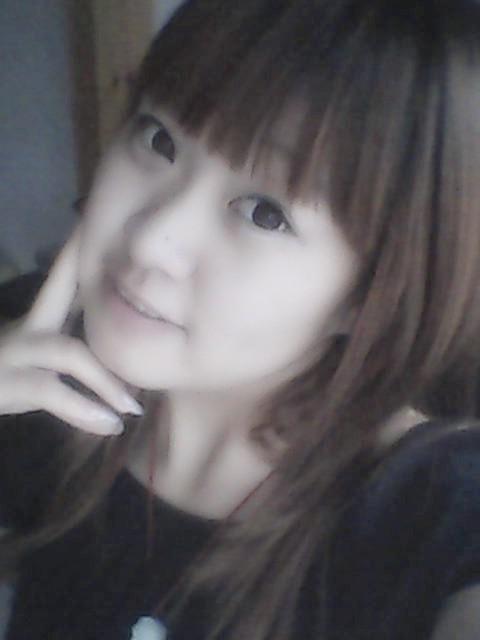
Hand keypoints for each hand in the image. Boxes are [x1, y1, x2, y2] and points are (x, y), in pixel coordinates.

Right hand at [0, 228, 142, 434]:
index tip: (100, 227)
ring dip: (106, 380)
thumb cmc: (6, 380)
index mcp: (35, 322)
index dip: (80, 254)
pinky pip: (52, 392)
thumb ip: (71, 357)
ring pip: (69, 352)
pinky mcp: (8, 383)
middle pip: (59, 290)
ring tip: (134, 405)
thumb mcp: (37, 363)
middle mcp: (25, 330)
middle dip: (86, 270)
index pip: (62, 281)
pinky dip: (84, 411)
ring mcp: (15, 354)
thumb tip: (119, 363)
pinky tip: (110, 425)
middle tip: (127, 260)